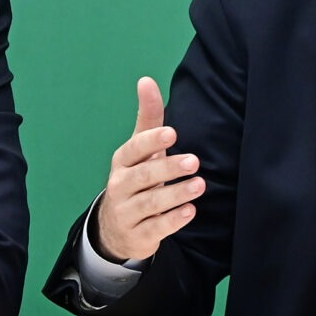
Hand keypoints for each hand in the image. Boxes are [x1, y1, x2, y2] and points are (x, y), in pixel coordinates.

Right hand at [95, 77, 205, 260]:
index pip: (134, 149)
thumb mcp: (140, 150)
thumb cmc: (136, 178)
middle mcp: (121, 186)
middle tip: (194, 160)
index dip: (151, 141)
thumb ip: (148, 117)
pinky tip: (190, 212)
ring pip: (150, 203)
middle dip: (168, 168)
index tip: (172, 133)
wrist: (116, 228)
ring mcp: (127, 212)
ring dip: (176, 193)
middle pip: (143, 176)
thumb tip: (147, 80)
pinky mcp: (138, 235)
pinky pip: (155, 228)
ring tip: (200, 185)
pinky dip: (172, 220)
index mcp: (123, 162)